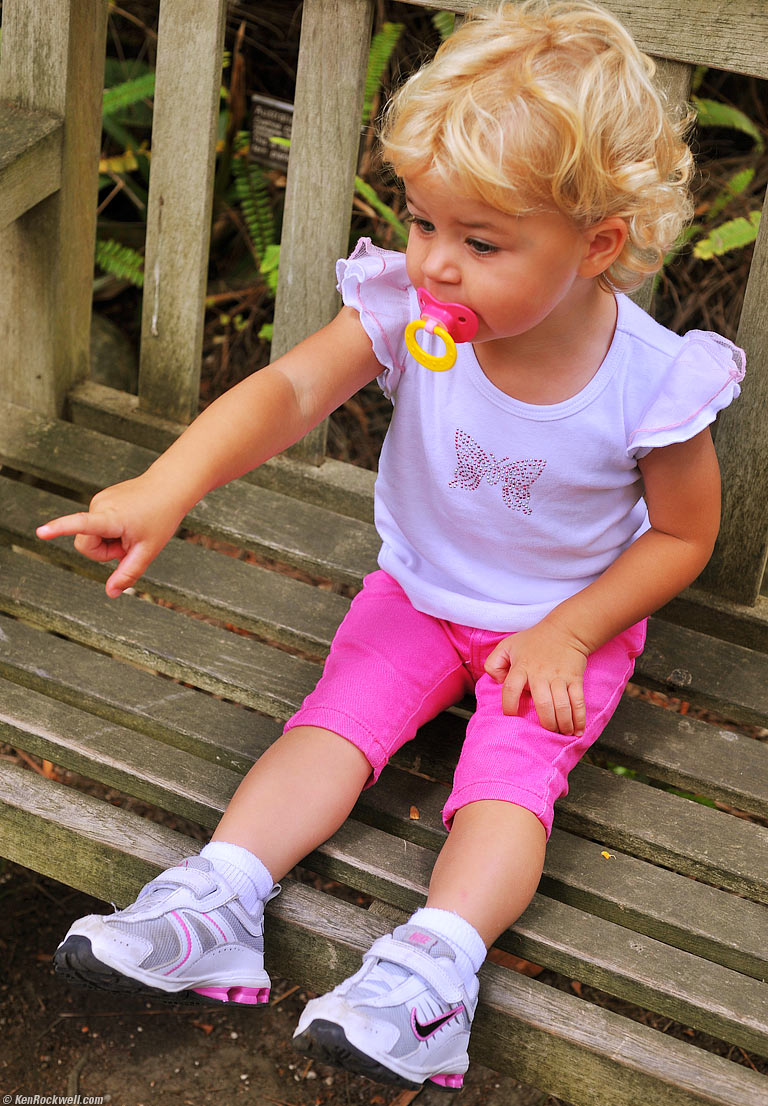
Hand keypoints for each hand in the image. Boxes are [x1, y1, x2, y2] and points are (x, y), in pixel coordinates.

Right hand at [36, 472, 185, 597]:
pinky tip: (128, 522)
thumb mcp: (148, 551)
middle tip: (128, 544)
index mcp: (112, 518)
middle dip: (103, 552)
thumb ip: (128, 573)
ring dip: (108, 540)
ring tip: (131, 530)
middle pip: (85, 544)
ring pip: (90, 535)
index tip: (41, 532)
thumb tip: (110, 593)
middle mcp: (99, 505)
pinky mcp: (99, 499)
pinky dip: (109, 530)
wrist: (168, 487)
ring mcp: (98, 500)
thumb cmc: (161, 518)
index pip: (82, 525)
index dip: (60, 529)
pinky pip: (96, 525)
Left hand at [484, 620, 589, 734]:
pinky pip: (578, 701)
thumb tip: (496, 681)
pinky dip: (579, 718)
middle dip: (545, 723)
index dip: (509, 706)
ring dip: (562, 724)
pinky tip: (577, 731)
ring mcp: (560, 677)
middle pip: (542, 703)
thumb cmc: (533, 641)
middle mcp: (540, 673)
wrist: (565, 630)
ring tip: (561, 734)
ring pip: (562, 706)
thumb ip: (494, 663)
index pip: (511, 688)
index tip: (512, 717)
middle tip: (545, 733)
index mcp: (521, 666)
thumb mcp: (507, 645)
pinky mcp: (575, 679)